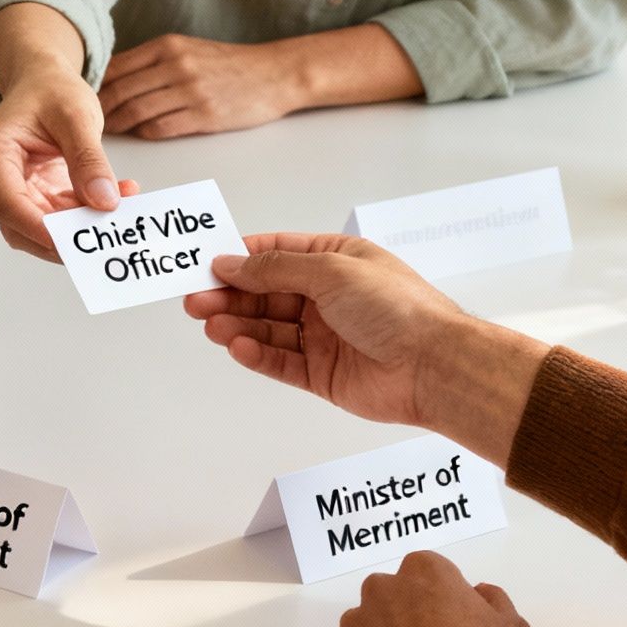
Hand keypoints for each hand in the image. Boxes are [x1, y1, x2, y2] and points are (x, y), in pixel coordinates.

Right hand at [0, 67, 140, 260]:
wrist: (44, 86)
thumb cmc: (51, 92)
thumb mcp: (76, 116)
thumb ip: (88, 158)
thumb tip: (104, 200)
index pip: (8, 204)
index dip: (39, 228)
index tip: (75, 240)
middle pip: (21, 226)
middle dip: (66, 234)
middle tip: (108, 231)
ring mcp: (11, 193)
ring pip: (41, 231)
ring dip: (81, 226)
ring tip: (122, 206)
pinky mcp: (33, 200)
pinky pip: (58, 220)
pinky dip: (86, 215)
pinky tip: (117, 196)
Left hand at [100, 34, 304, 138]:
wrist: (275, 74)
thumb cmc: (230, 65)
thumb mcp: (189, 50)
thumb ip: (155, 61)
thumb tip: (116, 79)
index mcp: (168, 46)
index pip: (116, 66)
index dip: (95, 86)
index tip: (83, 99)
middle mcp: (175, 65)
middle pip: (121, 90)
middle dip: (99, 110)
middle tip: (86, 123)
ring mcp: (190, 90)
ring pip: (137, 111)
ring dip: (117, 125)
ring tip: (106, 134)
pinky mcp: (204, 115)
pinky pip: (161, 128)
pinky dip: (144, 133)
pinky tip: (138, 135)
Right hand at [184, 233, 479, 427]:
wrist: (432, 365)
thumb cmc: (396, 307)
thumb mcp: (330, 270)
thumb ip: (275, 270)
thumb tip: (232, 263)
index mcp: (337, 260)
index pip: (277, 253)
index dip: (241, 258)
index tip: (206, 263)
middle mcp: (329, 297)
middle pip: (266, 293)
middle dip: (230, 295)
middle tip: (194, 299)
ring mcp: (325, 336)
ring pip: (268, 328)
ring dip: (237, 325)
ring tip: (209, 324)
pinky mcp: (322, 373)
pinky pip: (280, 361)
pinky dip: (256, 354)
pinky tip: (236, 346)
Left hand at [329, 552, 534, 626]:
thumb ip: (494, 602)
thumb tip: (479, 594)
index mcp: (424, 571)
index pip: (431, 574)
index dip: (445, 601)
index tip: (456, 626)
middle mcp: (383, 590)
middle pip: (395, 596)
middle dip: (410, 616)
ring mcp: (356, 625)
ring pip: (370, 625)